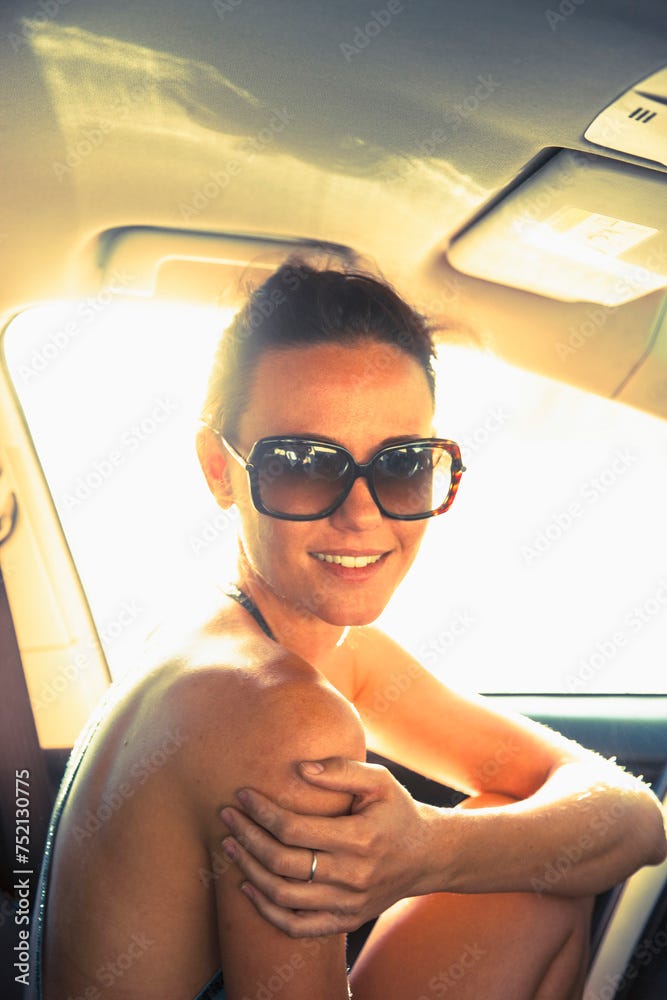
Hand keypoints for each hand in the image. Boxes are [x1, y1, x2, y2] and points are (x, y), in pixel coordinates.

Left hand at [220, 757, 442, 936]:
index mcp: (360, 839)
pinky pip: (297, 926)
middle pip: (283, 863)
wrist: (426, 856)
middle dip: (247, 838)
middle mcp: (353, 876)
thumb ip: (341, 770)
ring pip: (284, 896)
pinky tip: (248, 888)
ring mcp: (348, 904)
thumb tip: (300, 769)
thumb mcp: (379, 781)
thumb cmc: (397, 810)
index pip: (295, 829)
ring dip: (249, 871)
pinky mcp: (345, 921)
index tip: (242, 795)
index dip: (262, 812)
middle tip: (226, 818)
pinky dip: (267, 911)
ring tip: (230, 847)